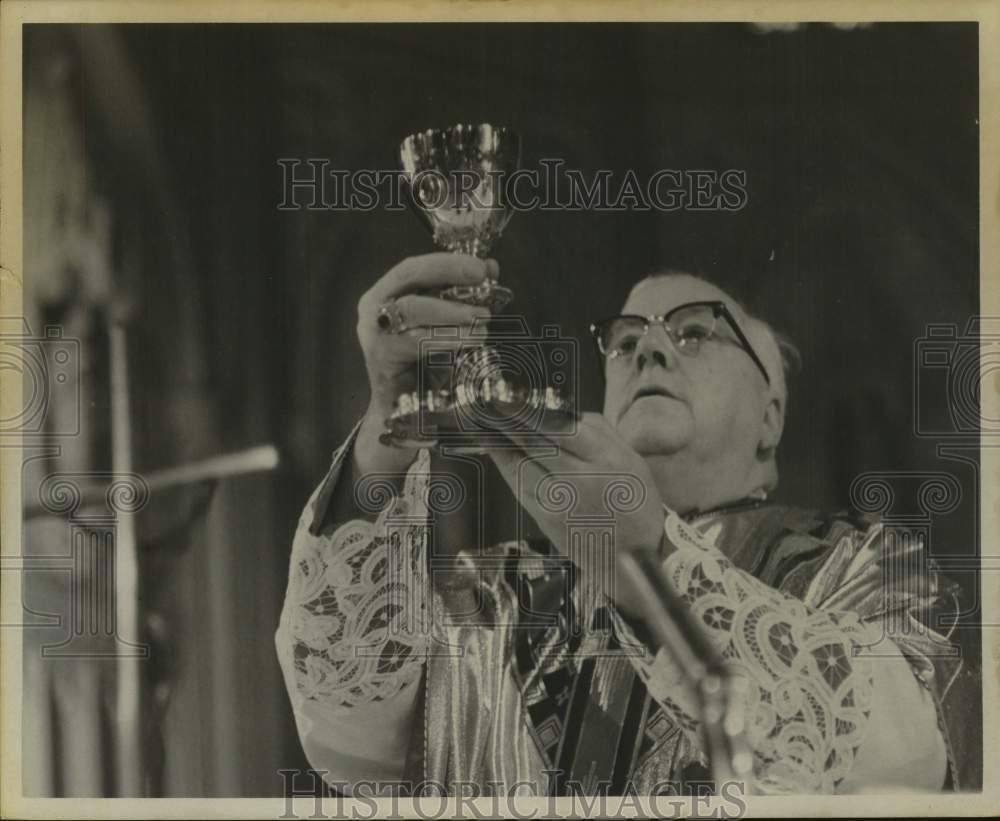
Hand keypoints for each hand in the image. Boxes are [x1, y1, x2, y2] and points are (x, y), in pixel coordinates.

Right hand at [353, 253, 495, 474]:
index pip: (414, 267)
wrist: (403, 415)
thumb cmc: (425, 368)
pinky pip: (415, 340)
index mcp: (385, 294)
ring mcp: (372, 333)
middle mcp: (373, 309)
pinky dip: (446, 338)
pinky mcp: (380, 358)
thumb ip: (463, 297)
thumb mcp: (446, 327)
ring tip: (483, 321)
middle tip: (482, 283)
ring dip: (453, 311)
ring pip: (413, 308)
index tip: (482, 267)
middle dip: (449, 275)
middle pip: (409, 278)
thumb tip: (490, 267)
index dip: (448, 262)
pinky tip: (469, 341)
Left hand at [486, 412, 667, 611]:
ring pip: (519, 465)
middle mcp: (581, 480)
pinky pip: (518, 486)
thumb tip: (560, 412)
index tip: (506, 401)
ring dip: (496, 442)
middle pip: (535, 444)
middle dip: (505, 422)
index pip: (560, 429)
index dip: (528, 413)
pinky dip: (505, 465)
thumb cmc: (633, 502)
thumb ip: (598, 431)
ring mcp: (560, 503)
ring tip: (480, 422)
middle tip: (484, 404)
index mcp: (607, 459)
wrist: (633, 557)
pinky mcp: (545, 519)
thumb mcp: (630, 458)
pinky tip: (495, 450)